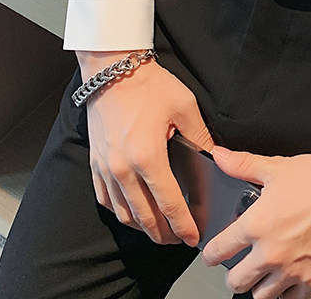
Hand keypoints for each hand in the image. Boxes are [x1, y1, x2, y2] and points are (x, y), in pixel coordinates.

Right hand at [80, 51, 214, 246]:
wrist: (112, 70)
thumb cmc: (149, 85)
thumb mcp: (184, 106)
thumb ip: (200, 137)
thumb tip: (215, 158)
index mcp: (148, 157)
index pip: (169, 204)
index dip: (183, 225)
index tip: (192, 238)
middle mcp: (123, 169)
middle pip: (144, 216)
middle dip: (163, 234)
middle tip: (178, 240)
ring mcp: (106, 168)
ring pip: (124, 212)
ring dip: (142, 227)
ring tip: (158, 230)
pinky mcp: (95, 163)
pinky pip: (105, 199)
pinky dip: (120, 211)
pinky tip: (132, 212)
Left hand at [201, 150, 310, 298]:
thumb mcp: (277, 168)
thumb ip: (244, 164)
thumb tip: (219, 156)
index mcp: (257, 226)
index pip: (220, 250)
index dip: (211, 254)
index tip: (211, 256)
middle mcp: (270, 254)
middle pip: (237, 282)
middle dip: (235, 276)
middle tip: (240, 270)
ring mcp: (291, 272)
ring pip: (262, 296)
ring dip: (260, 287)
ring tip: (265, 277)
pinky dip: (287, 294)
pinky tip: (289, 283)